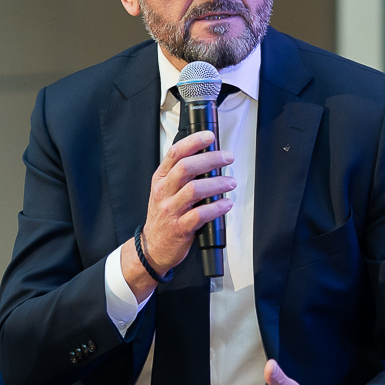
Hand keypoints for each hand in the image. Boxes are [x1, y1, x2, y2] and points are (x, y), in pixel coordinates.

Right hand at [128, 129, 234, 289]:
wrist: (152, 247)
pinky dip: (216, 208)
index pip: (175, 153)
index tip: (210, 137)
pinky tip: (226, 204)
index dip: (193, 142)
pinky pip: (200, 215)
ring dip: (217, 184)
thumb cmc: (164, 217)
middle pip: (186, 168)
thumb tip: (209, 159)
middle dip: (211, 160)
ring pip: (194, 190)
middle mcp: (163, 191)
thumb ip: (181, 176)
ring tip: (231, 183)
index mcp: (160, 179)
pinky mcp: (180, 228)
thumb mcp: (165, 191)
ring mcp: (170, 210)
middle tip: (227, 158)